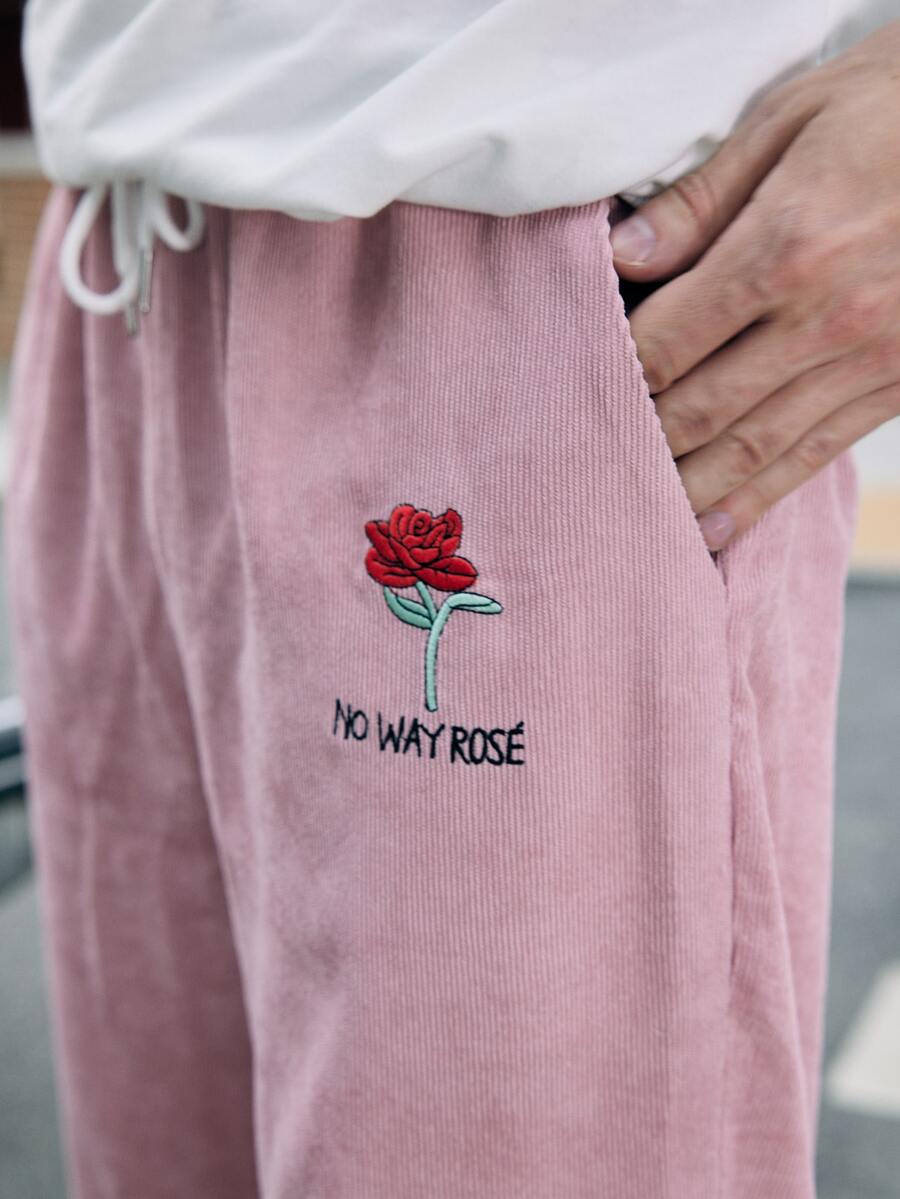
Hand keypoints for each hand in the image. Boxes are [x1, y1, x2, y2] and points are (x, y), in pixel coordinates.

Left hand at [610, 19, 899, 549]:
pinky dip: (753, 500)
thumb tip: (624, 258)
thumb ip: (700, 199)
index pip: (666, 341)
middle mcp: (826, 319)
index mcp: (787, 248)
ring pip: (751, 449)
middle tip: (582, 459)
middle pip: (699, 408)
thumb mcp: (791, 121)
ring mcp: (867, 361)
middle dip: (635, 438)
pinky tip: (709, 531)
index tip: (575, 385)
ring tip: (627, 514)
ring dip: (683, 488)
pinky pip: (811, 458)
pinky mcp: (894, 386)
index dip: (612, 371)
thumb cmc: (890, 112)